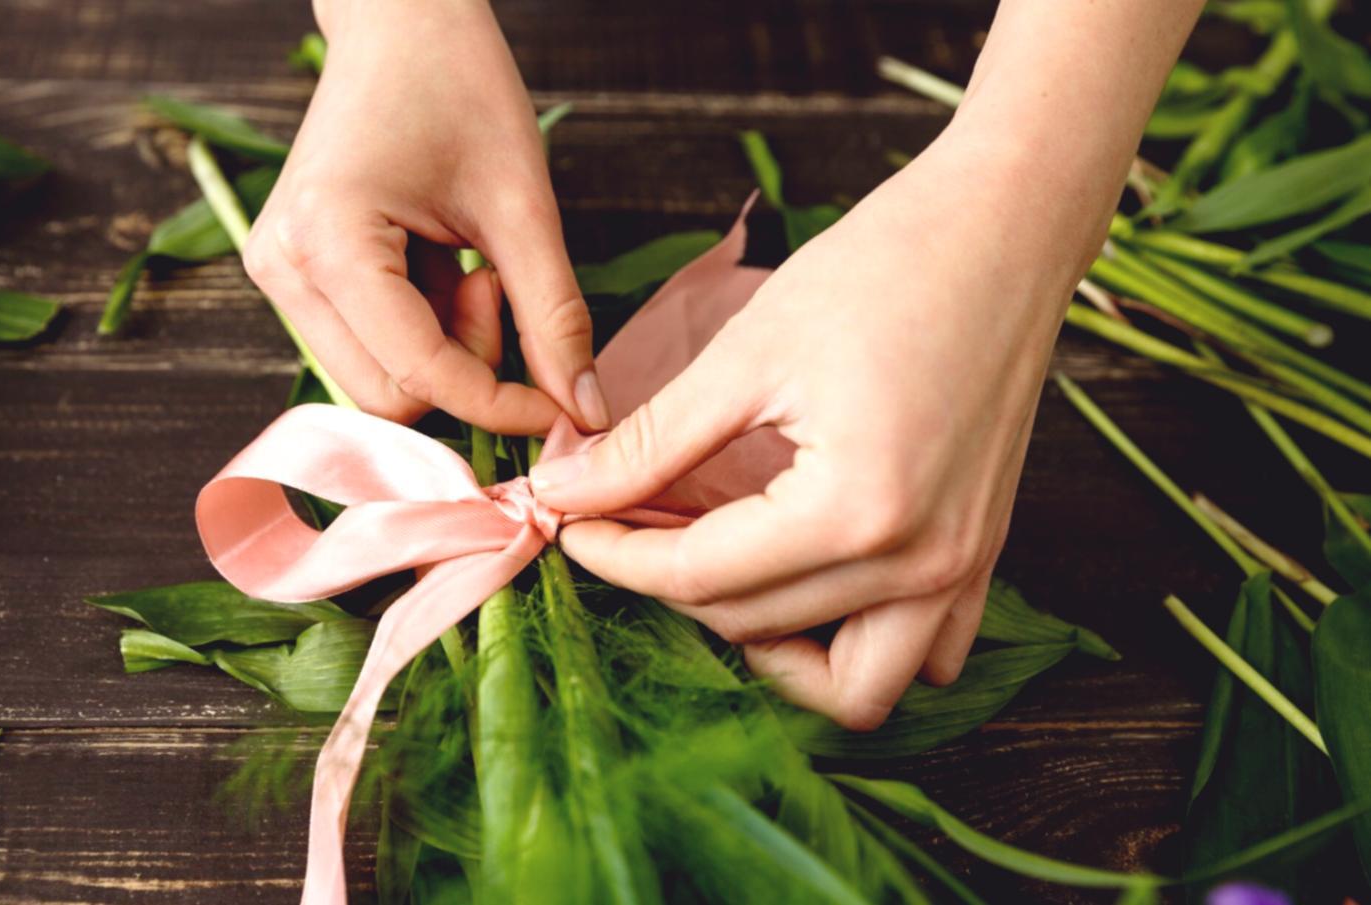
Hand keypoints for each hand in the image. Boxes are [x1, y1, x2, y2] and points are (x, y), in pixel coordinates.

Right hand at [244, 0, 607, 433]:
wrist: (402, 24)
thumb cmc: (459, 86)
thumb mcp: (523, 206)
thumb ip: (553, 315)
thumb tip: (585, 411)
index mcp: (330, 242)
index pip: (419, 376)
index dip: (499, 406)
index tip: (562, 407)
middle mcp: (284, 268)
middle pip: (388, 398)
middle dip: (465, 369)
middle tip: (496, 286)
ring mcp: (280, 273)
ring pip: (378, 381)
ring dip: (444, 352)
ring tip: (467, 267)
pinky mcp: (295, 275)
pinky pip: (370, 347)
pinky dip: (422, 331)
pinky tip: (440, 266)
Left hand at [530, 129, 1109, 729]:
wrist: (1006, 228)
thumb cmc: (886, 266)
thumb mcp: (748, 353)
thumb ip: (652, 442)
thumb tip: (564, 491)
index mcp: (857, 512)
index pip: (699, 577)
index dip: (614, 555)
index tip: (566, 521)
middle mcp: (921, 565)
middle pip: (756, 628)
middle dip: (671, 584)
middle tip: (626, 522)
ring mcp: (963, 570)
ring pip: (851, 685)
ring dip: (771, 648)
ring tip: (718, 568)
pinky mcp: (982, 554)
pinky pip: (921, 654)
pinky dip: (854, 642)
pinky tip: (802, 576)